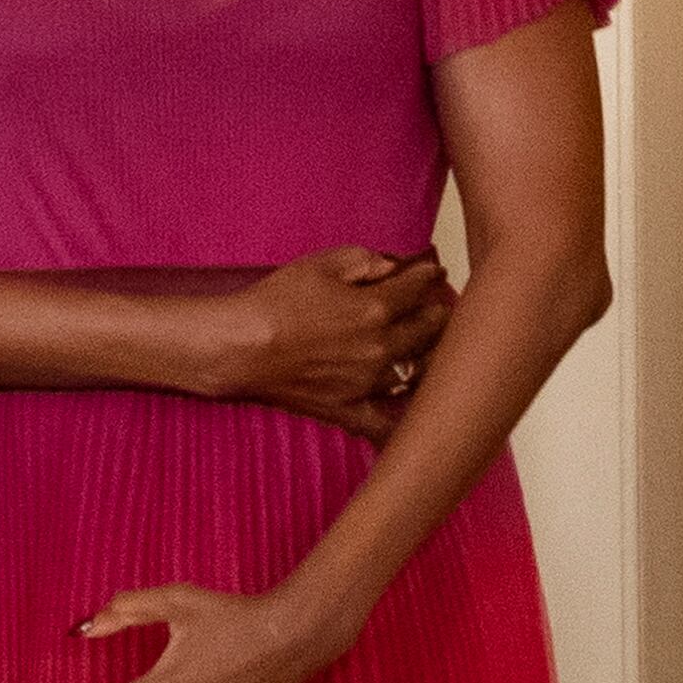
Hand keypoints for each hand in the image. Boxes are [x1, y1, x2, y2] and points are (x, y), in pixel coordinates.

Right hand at [190, 249, 447, 439]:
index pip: (419, 288)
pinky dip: (401, 418)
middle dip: (439, 313)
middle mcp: (381, 348)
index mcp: (377, 309)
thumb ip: (364, 260)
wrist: (241, 347)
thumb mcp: (320, 263)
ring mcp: (368, 383)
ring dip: (429, 355)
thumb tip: (391, 266)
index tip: (435, 270)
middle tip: (441, 305)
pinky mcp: (348, 408)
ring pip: (418, 372)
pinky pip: (384, 422)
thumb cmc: (275, 302)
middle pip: (429, 330)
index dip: (430, 275)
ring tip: (431, 345)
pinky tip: (412, 412)